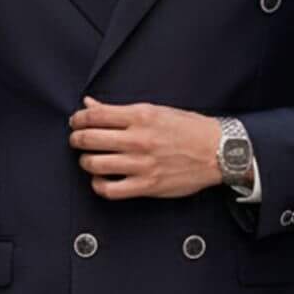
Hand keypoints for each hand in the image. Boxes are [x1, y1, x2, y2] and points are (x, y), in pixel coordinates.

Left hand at [69, 97, 221, 198]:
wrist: (218, 151)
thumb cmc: (189, 129)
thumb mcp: (155, 110)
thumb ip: (119, 110)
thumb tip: (90, 104)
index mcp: (141, 116)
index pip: (95, 116)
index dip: (78, 119)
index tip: (75, 122)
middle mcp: (139, 139)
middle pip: (89, 139)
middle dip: (77, 139)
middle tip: (77, 140)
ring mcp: (142, 164)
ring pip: (95, 164)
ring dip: (85, 162)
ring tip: (89, 160)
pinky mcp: (147, 185)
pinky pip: (110, 189)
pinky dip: (98, 185)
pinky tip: (101, 180)